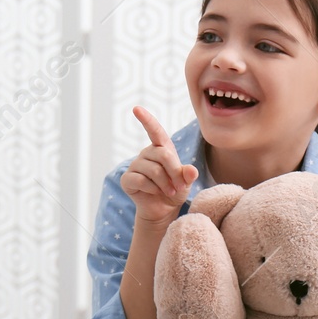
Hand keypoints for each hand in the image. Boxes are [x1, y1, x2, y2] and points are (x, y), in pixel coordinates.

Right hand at [120, 106, 196, 227]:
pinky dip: (152, 189)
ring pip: (153, 170)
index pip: (154, 131)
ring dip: (165, 184)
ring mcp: (135, 166)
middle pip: (162, 155)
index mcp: (161, 148)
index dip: (146, 119)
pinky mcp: (127, 179)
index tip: (136, 109)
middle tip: (179, 186)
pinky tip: (155, 193)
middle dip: (174, 172)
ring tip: (170, 191)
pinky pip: (141, 180)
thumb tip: (190, 171)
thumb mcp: (186, 182)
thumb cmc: (175, 190)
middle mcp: (146, 154)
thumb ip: (188, 174)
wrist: (163, 209)